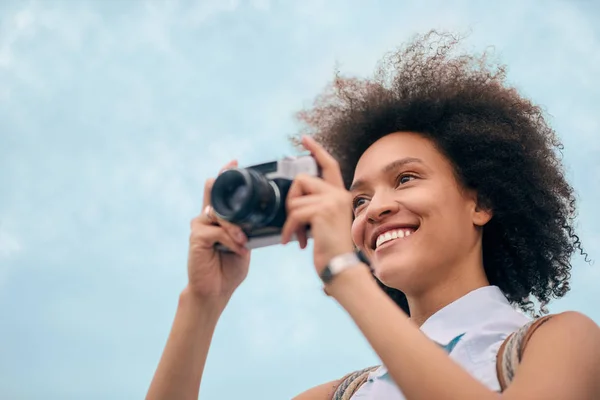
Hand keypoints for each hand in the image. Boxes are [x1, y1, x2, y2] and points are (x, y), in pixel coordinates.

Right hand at [187, 160, 250, 306]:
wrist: (216, 291)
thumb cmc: (229, 268)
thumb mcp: (243, 244)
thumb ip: (246, 228)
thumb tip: (258, 215)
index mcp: (217, 218)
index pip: (218, 191)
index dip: (224, 175)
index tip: (234, 163)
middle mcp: (206, 218)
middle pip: (214, 193)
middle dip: (230, 195)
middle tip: (241, 196)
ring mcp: (200, 226)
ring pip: (221, 214)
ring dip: (236, 227)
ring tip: (244, 242)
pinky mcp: (197, 237)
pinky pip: (218, 231)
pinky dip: (231, 239)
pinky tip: (238, 249)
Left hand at [281, 136, 354, 272]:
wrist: (340, 267)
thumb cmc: (330, 248)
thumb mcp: (323, 221)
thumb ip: (314, 205)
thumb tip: (293, 199)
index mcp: (339, 194)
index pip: (328, 165)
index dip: (316, 149)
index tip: (303, 139)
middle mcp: (338, 194)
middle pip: (302, 179)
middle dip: (291, 201)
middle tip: (293, 221)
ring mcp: (332, 201)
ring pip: (295, 200)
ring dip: (290, 221)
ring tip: (297, 235)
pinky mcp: (323, 212)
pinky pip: (294, 214)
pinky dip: (289, 229)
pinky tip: (292, 241)